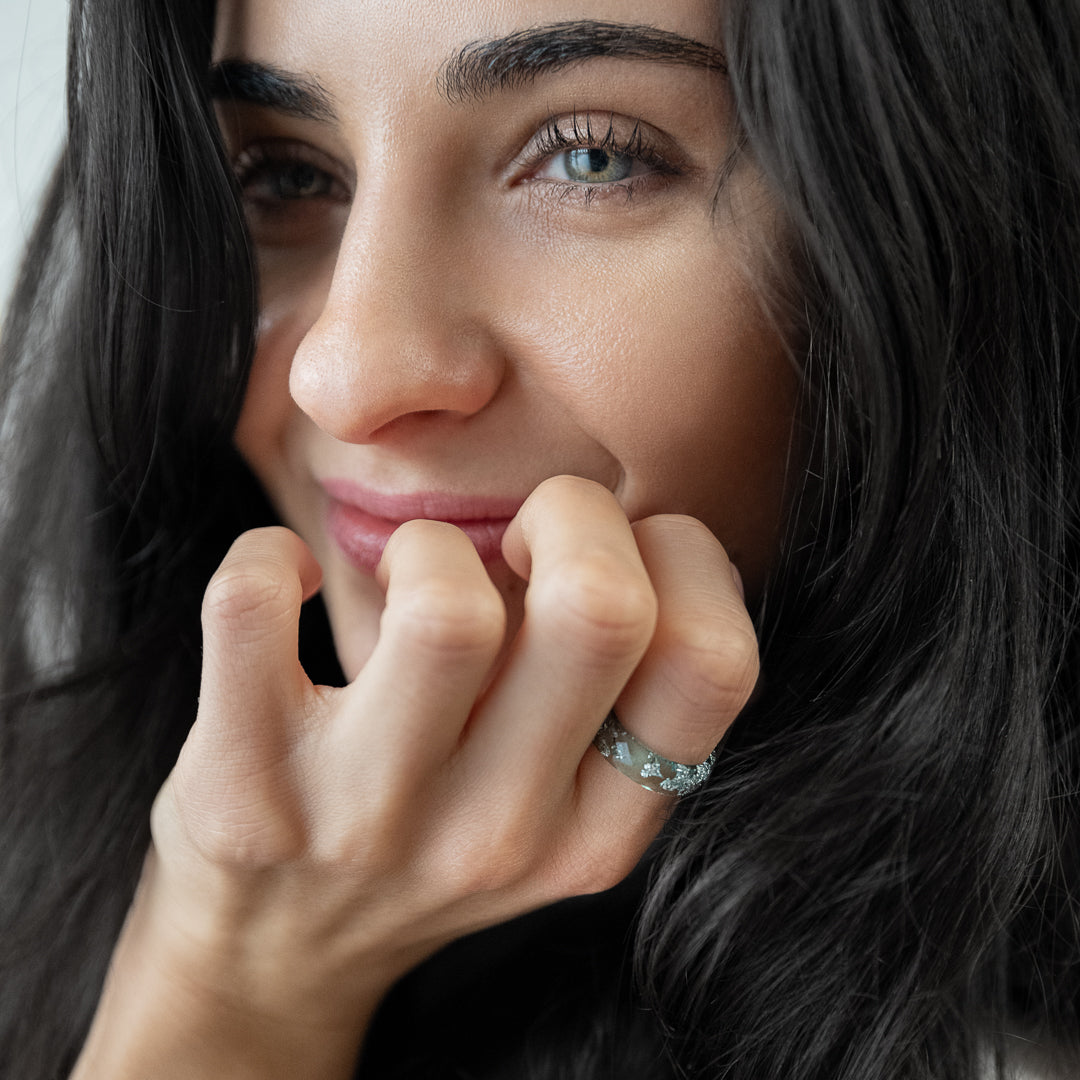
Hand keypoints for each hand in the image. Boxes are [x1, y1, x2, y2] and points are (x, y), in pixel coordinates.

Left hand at [97, 476, 758, 1069]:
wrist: (274, 960)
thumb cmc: (429, 840)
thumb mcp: (551, 810)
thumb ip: (604, 696)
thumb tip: (618, 530)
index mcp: (593, 832)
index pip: (709, 663)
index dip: (686, 562)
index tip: (619, 557)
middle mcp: (496, 833)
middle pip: (599, 608)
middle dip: (572, 514)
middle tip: (523, 538)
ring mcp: (368, 815)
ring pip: (446, 611)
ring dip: (431, 547)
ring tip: (410, 577)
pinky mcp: (245, 786)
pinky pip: (251, 605)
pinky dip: (266, 558)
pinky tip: (286, 581)